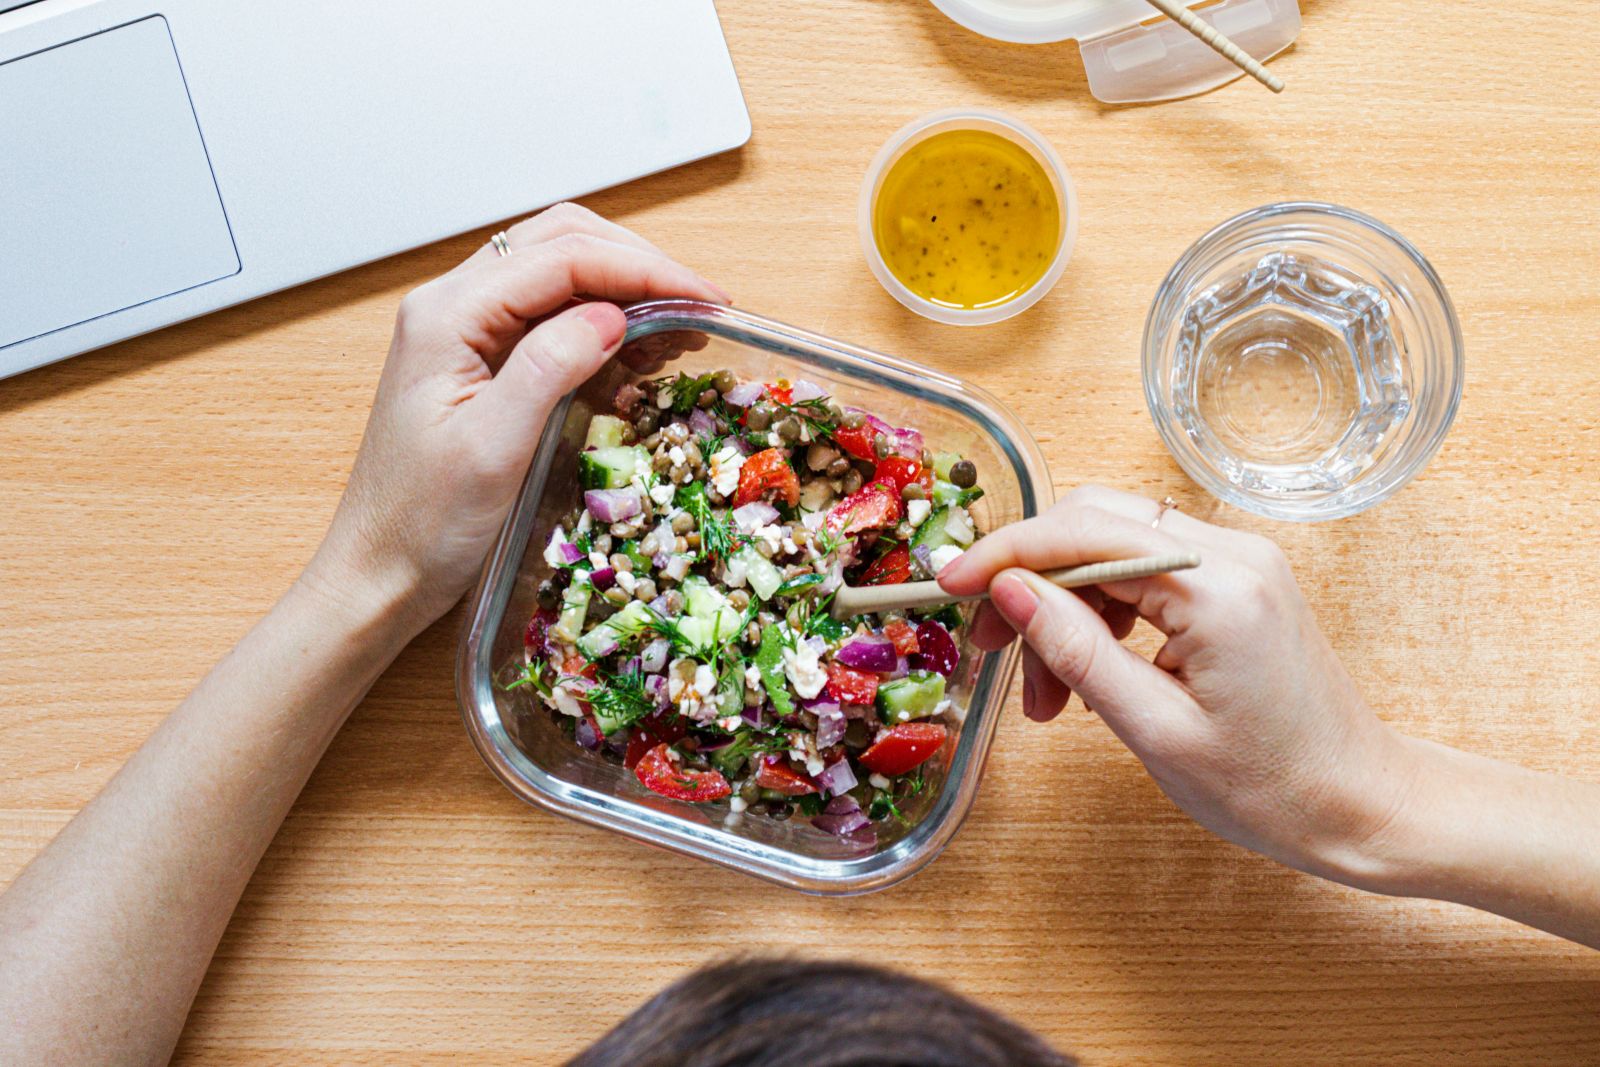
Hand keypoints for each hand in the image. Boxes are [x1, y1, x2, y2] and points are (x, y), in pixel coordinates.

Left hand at [301, 204, 728, 638]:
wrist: (378, 572)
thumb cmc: (423, 522)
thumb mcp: (493, 447)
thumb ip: (549, 367)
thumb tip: (612, 315)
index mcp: (447, 315)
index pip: (561, 257)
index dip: (643, 269)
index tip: (705, 299)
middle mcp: (452, 307)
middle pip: (560, 243)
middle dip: (638, 265)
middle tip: (701, 305)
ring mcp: (464, 331)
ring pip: (557, 271)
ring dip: (624, 287)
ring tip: (680, 326)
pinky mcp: (479, 361)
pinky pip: (549, 314)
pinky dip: (603, 320)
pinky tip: (638, 352)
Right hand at [939, 485, 1419, 887]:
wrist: (1362, 805)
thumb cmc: (1272, 787)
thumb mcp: (1155, 729)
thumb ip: (1078, 649)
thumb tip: (1008, 589)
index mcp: (1217, 586)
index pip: (1084, 530)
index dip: (1006, 554)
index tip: (950, 586)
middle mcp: (1231, 553)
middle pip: (1093, 524)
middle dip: (1029, 579)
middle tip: (989, 648)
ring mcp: (1238, 563)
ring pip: (1111, 551)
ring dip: (1062, 609)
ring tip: (1048, 697)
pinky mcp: (1236, 584)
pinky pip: (1143, 575)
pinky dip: (1100, 617)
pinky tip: (1086, 678)